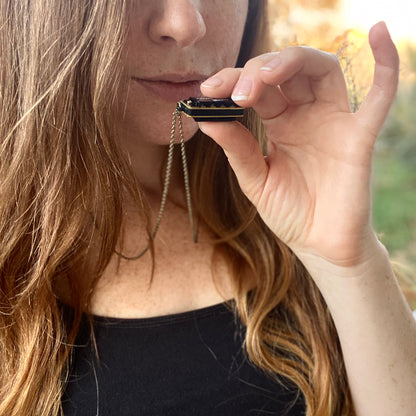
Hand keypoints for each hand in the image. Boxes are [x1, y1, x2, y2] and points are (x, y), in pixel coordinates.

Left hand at [199, 22, 398, 269]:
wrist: (318, 245)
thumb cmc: (288, 212)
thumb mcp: (254, 180)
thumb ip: (236, 148)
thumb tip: (205, 118)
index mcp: (281, 124)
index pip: (259, 88)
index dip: (233, 82)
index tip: (207, 90)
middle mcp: (307, 115)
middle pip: (287, 71)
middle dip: (259, 71)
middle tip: (237, 91)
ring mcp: (334, 122)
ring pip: (322, 70)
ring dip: (293, 62)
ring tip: (265, 75)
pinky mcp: (359, 137)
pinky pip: (379, 96)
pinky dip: (385, 64)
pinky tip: (380, 31)